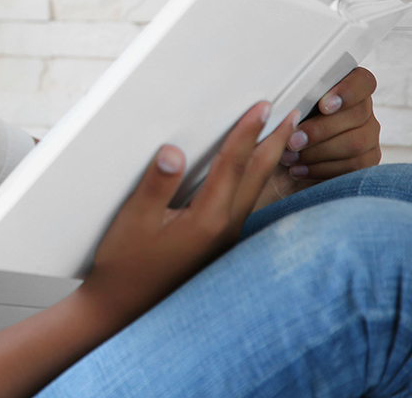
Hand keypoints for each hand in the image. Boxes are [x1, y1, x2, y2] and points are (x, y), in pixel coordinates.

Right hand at [82, 102, 298, 324]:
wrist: (123, 306)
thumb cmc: (125, 266)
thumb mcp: (133, 219)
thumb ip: (156, 184)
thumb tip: (173, 152)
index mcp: (206, 218)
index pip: (233, 165)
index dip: (248, 132)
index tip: (262, 108)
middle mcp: (223, 229)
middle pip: (257, 177)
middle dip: (274, 143)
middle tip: (291, 116)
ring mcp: (223, 239)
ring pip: (254, 191)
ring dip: (268, 160)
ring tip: (278, 138)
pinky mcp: (216, 245)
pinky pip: (244, 203)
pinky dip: (254, 180)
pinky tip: (249, 175)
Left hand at [252, 67, 380, 211]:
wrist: (273, 167)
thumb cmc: (277, 131)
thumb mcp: (277, 112)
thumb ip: (287, 101)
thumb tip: (279, 102)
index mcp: (342, 87)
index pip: (362, 81)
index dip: (347, 91)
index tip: (323, 105)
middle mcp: (360, 109)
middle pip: (357, 114)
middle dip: (320, 129)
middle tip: (292, 140)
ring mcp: (367, 135)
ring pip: (355, 142)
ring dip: (317, 151)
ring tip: (289, 157)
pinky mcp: (366, 160)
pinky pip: (354, 166)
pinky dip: (321, 169)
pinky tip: (299, 169)